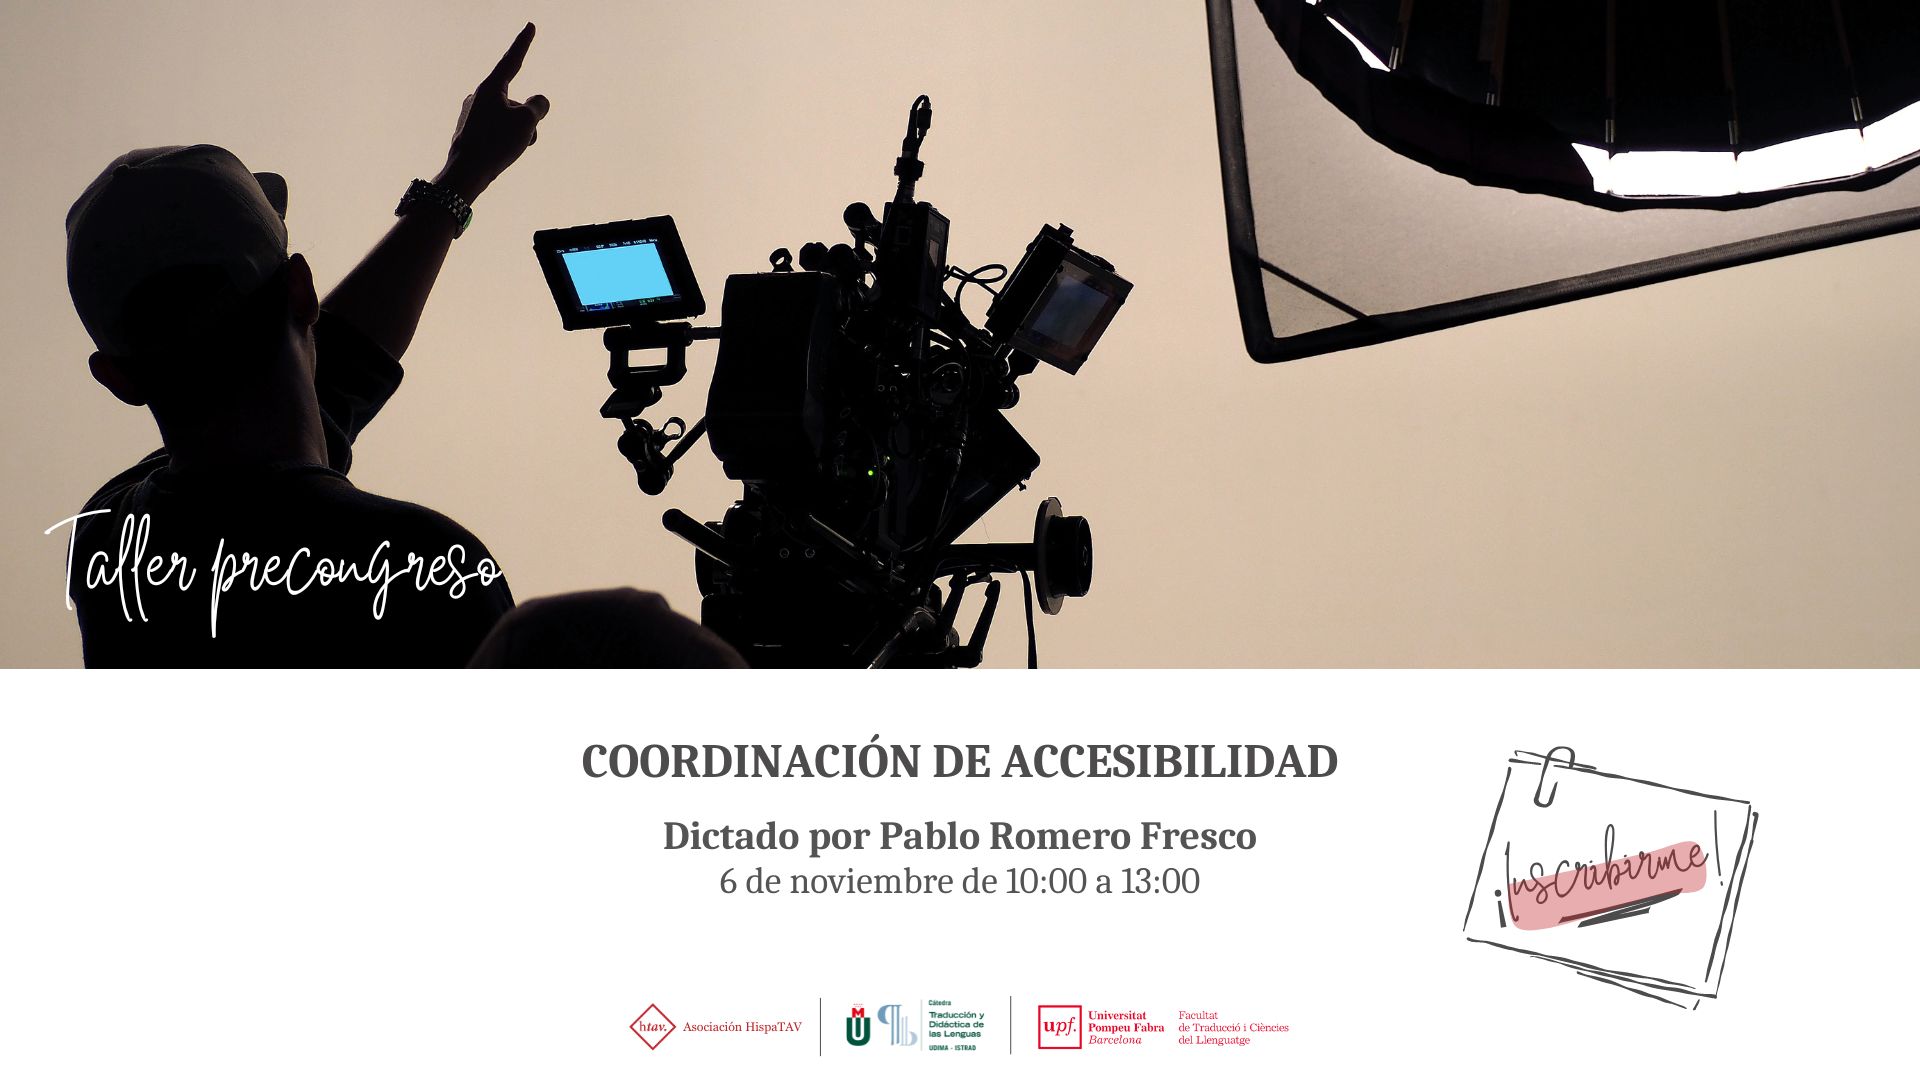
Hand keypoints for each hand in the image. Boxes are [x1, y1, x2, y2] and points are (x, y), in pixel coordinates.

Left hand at [439, 22, 549, 201]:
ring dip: (520, 131)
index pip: (512, 60)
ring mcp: (474, 112)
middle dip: (528, 118)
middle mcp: (479, 96)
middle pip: (517, 100)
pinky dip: (507, 139)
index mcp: (491, 88)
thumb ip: (539, 106)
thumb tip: (538, 101)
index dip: (523, 43)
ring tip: (511, 148)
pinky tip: (500, 153)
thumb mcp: (527, 122)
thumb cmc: (495, 144)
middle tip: (523, 138)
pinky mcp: (472, 129)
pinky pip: (499, 129)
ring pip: (510, 117)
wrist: (466, 173)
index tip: (530, 27)